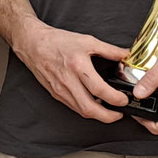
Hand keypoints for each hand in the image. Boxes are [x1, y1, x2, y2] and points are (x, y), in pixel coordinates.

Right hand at [12, 21, 132, 122]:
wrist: (33, 44)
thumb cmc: (57, 41)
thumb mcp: (87, 41)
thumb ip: (109, 50)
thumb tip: (125, 55)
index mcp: (78, 66)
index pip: (99, 90)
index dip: (115, 99)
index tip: (123, 99)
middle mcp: (68, 81)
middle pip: (89, 109)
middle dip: (108, 117)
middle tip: (119, 114)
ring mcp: (61, 90)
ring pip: (81, 111)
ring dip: (97, 115)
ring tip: (108, 110)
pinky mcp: (56, 94)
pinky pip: (73, 107)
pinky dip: (86, 109)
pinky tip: (93, 104)